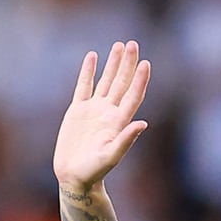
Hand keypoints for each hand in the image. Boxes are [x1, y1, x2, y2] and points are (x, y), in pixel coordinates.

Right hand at [51, 42, 152, 192]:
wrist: (74, 176)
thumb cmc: (95, 170)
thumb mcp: (111, 155)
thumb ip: (126, 139)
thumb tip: (143, 123)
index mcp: (119, 121)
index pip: (133, 95)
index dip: (139, 79)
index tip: (145, 63)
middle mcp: (109, 112)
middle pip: (122, 82)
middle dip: (128, 63)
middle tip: (133, 44)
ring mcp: (94, 110)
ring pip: (106, 81)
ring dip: (113, 64)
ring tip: (119, 45)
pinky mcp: (78, 110)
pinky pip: (84, 86)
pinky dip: (88, 71)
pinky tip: (92, 56)